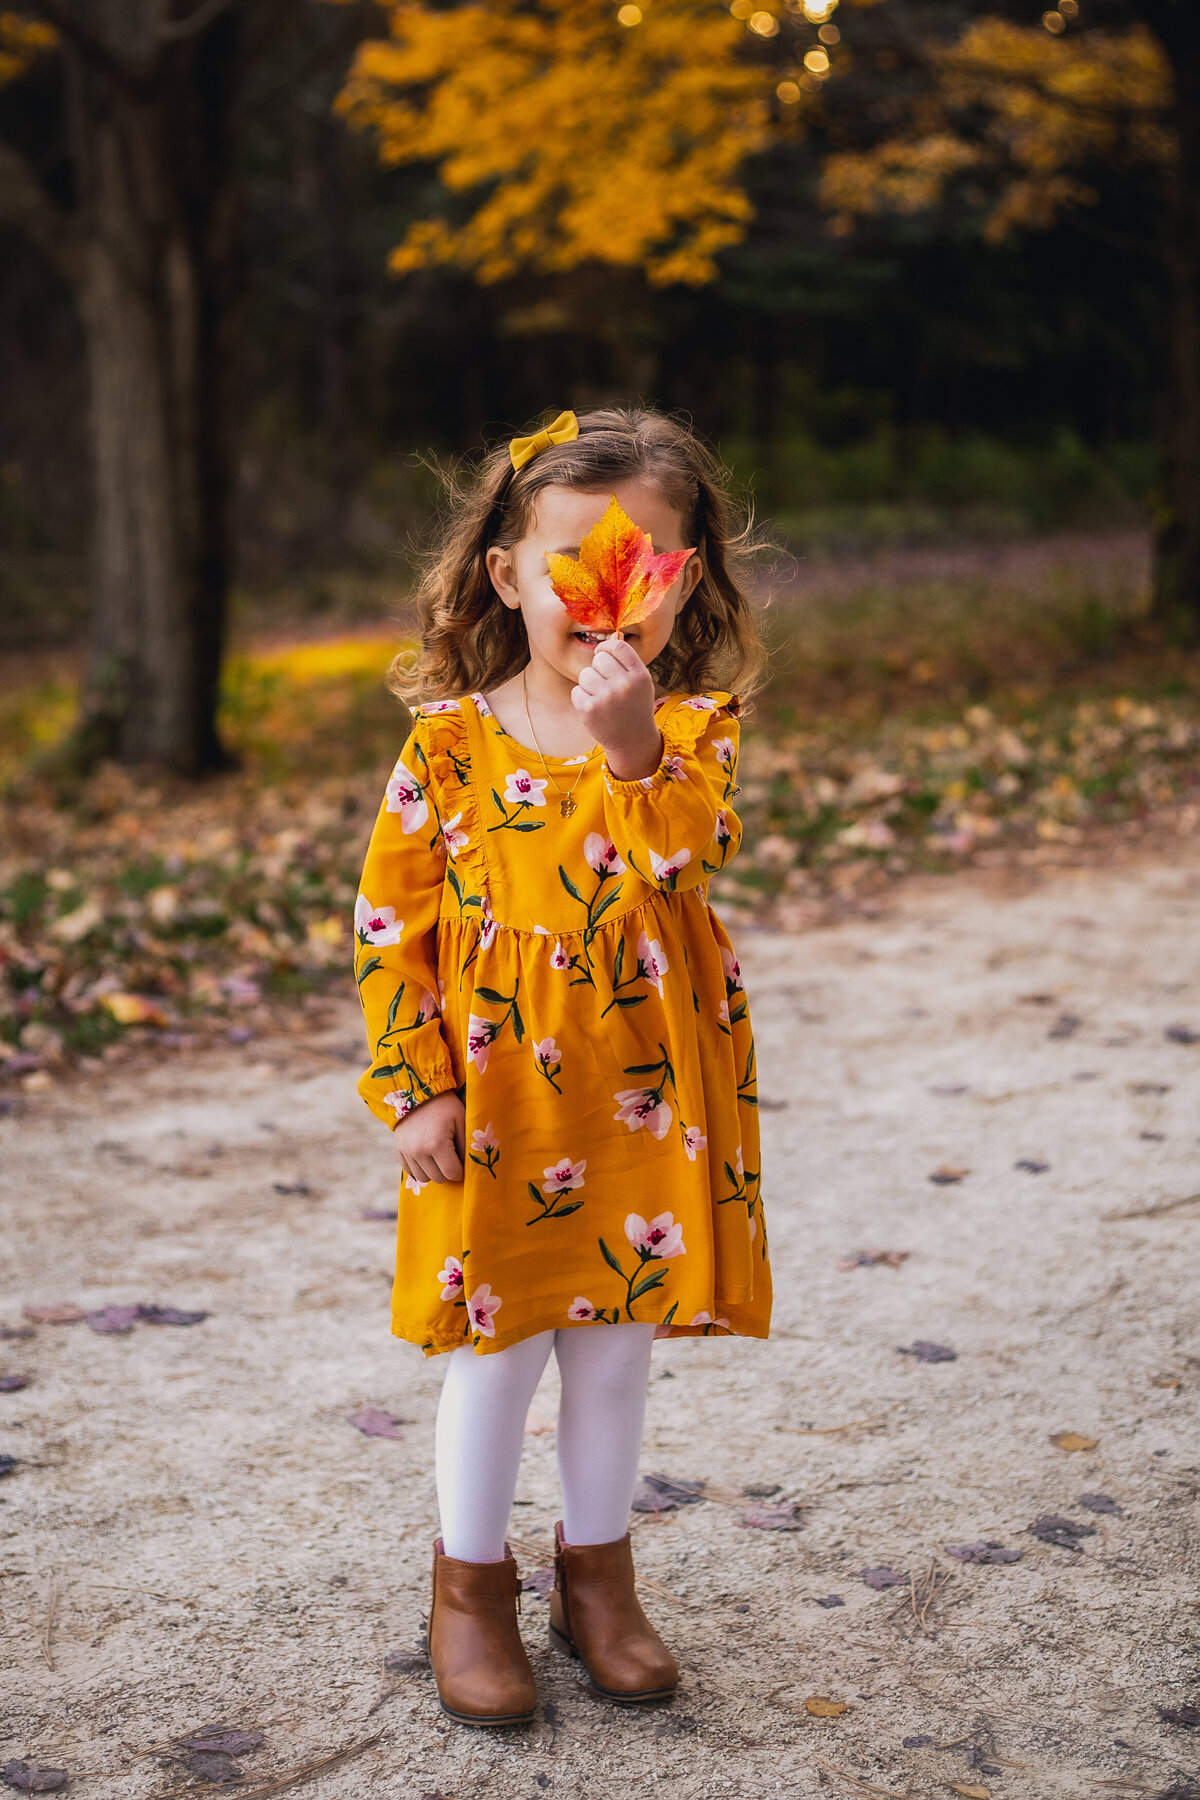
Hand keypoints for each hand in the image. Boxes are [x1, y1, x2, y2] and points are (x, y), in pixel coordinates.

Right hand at [394, 1089, 465, 1184]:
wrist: (417, 1091)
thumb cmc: (445, 1106)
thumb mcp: (461, 1120)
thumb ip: (466, 1145)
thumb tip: (468, 1166)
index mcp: (437, 1144)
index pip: (452, 1173)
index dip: (460, 1171)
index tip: (461, 1162)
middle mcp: (419, 1151)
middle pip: (438, 1178)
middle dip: (447, 1171)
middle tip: (451, 1156)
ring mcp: (407, 1152)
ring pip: (424, 1178)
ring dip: (433, 1171)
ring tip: (438, 1156)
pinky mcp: (399, 1150)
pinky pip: (411, 1171)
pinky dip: (420, 1168)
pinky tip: (427, 1155)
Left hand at [571, 635, 661, 779]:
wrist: (632, 741)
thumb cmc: (634, 707)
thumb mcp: (641, 683)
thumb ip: (628, 661)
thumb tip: (611, 634)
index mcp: (640, 676)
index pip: (618, 647)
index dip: (606, 647)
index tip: (601, 653)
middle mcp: (625, 685)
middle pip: (599, 659)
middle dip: (598, 669)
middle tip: (605, 684)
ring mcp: (607, 698)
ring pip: (585, 674)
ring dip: (589, 684)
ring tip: (600, 698)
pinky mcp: (590, 710)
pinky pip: (576, 691)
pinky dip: (581, 699)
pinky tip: (594, 708)